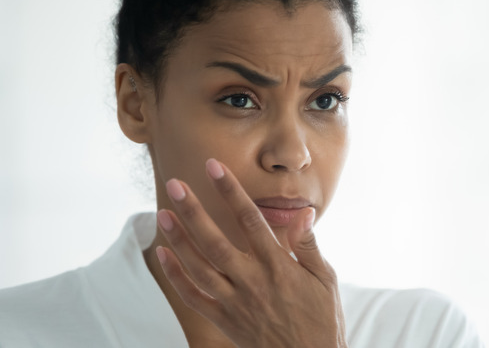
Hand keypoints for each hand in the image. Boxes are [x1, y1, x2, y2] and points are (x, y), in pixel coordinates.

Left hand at [154, 158, 346, 347]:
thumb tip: (303, 212)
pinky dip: (176, 276)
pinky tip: (163, 254)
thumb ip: (307, 244)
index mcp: (278, 265)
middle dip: (193, 211)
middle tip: (175, 184)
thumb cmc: (323, 319)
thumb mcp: (325, 278)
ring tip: (164, 213)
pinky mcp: (225, 321)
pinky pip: (194, 298)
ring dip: (179, 240)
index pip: (250, 219)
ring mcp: (236, 303)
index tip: (213, 167)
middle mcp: (253, 281)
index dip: (230, 190)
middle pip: (215, 241)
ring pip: (199, 267)